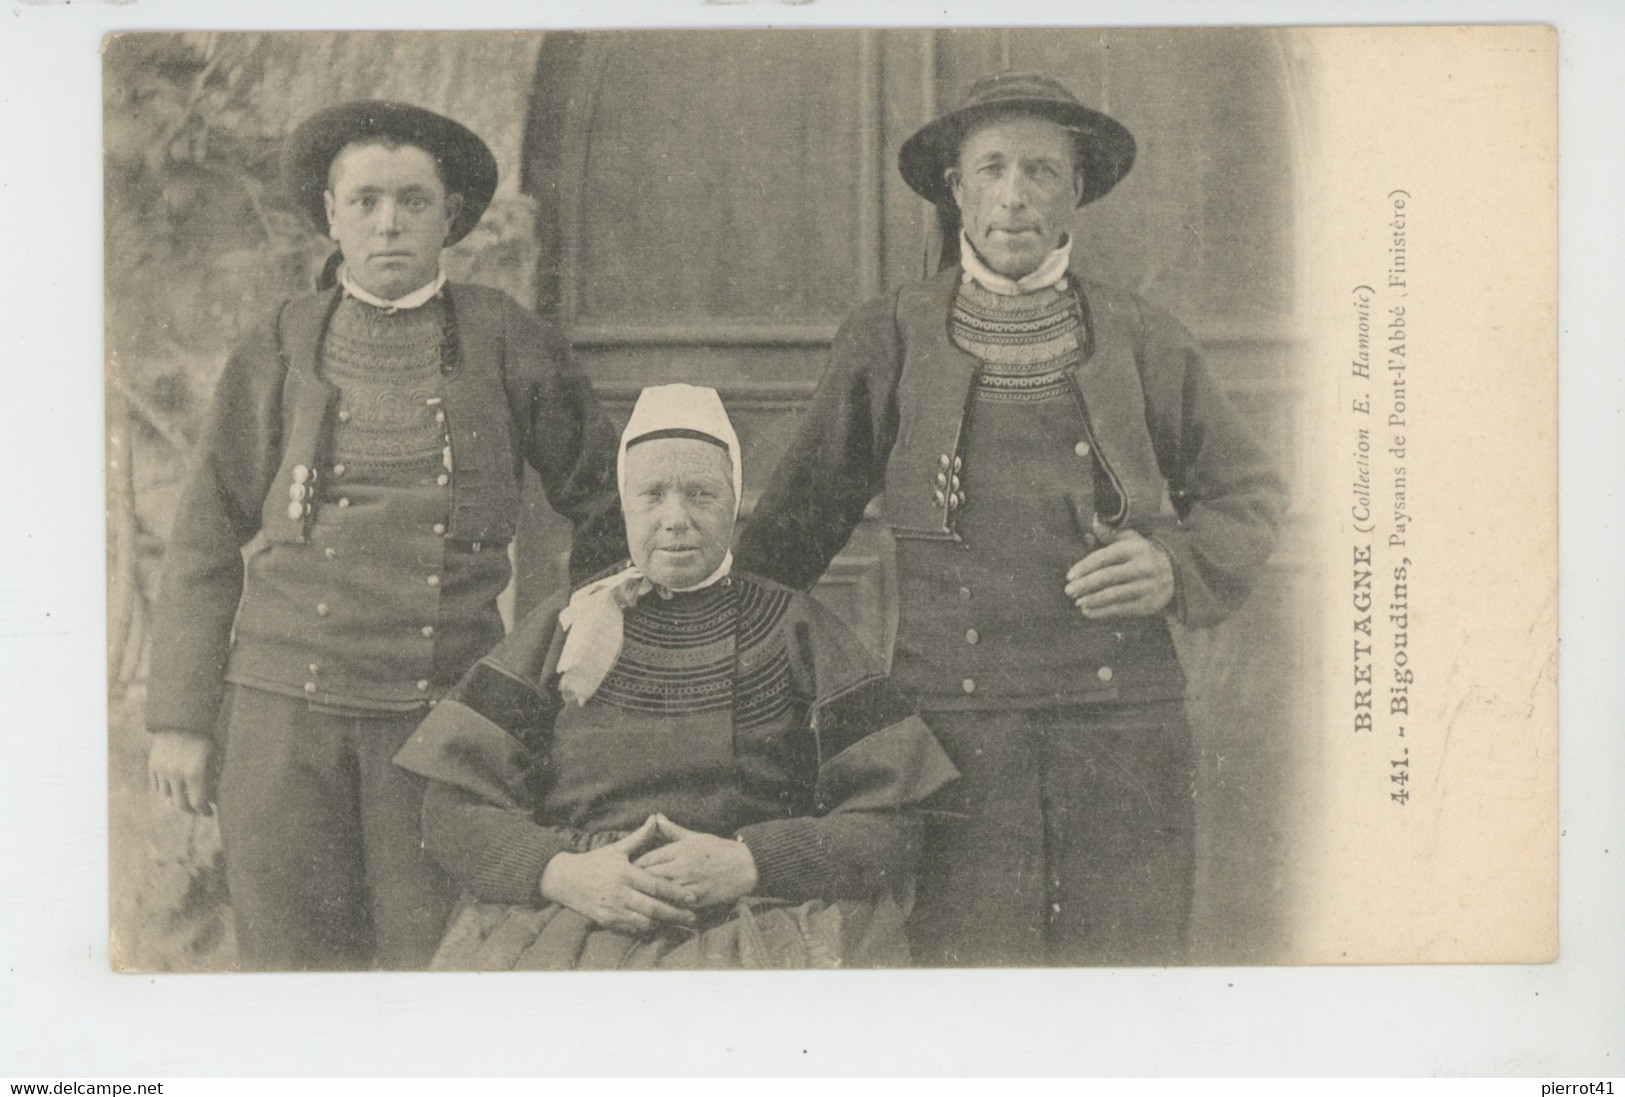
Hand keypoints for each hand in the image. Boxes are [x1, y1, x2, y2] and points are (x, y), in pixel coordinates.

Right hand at [148, 731, 215, 814]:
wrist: (181, 718)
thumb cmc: (204, 737)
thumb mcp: (214, 756)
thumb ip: (212, 778)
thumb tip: (213, 797)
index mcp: (195, 773)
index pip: (198, 802)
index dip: (205, 811)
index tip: (210, 813)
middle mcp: (176, 774)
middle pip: (181, 805)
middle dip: (191, 811)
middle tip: (198, 811)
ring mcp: (162, 771)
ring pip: (167, 798)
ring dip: (177, 802)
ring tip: (187, 801)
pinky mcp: (153, 766)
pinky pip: (157, 787)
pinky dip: (166, 792)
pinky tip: (175, 791)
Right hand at [539, 816, 698, 934]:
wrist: (565, 880)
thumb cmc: (595, 862)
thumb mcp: (617, 848)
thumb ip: (639, 837)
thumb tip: (656, 818)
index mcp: (625, 873)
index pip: (656, 886)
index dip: (676, 893)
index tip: (693, 897)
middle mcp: (619, 893)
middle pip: (653, 908)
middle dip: (675, 914)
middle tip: (693, 917)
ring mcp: (612, 909)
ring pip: (643, 921)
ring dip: (662, 923)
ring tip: (678, 921)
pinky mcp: (606, 920)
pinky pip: (630, 928)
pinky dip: (644, 928)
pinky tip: (656, 925)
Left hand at [634, 814, 758, 908]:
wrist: (746, 866)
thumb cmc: (719, 849)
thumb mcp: (696, 836)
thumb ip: (673, 830)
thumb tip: (656, 817)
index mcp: (679, 850)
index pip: (648, 859)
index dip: (635, 866)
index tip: (627, 871)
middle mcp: (681, 866)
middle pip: (649, 876)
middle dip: (638, 883)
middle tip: (627, 888)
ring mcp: (688, 883)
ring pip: (659, 892)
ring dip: (648, 896)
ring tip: (637, 901)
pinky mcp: (696, 899)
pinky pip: (674, 905)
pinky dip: (664, 907)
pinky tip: (656, 910)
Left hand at [1063, 518, 1174, 618]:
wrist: (1176, 574)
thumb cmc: (1144, 555)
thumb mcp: (1133, 540)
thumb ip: (1112, 533)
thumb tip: (1095, 520)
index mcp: (1135, 548)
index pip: (1105, 557)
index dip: (1085, 566)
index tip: (1069, 576)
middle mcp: (1143, 567)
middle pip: (1108, 576)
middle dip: (1085, 584)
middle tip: (1068, 591)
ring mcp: (1147, 586)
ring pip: (1114, 594)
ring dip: (1093, 599)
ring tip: (1077, 602)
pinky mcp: (1149, 604)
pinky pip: (1122, 609)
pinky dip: (1103, 612)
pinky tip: (1088, 611)